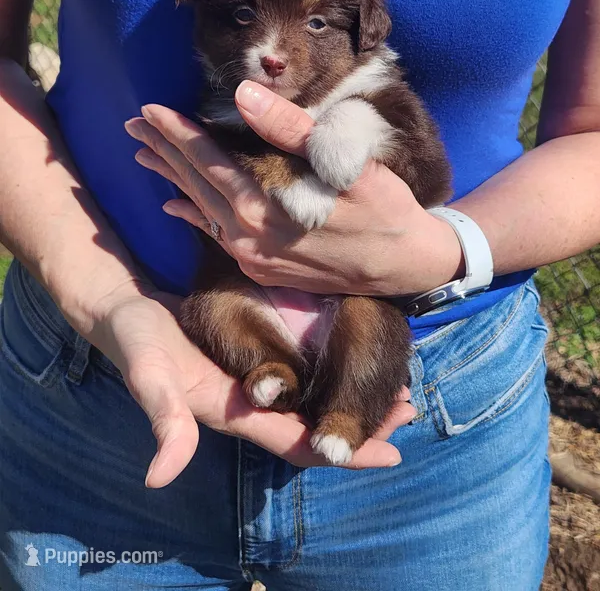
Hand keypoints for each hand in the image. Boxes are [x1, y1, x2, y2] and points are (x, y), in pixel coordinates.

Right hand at [91, 287, 414, 486]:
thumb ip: (160, 415)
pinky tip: (346, 357)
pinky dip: (329, 374)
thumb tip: (159, 476)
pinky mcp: (248, 358)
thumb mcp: (147, 372)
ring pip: (310, 401)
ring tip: (392, 388)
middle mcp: (246, 404)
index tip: (393, 454)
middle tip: (407, 410)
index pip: (297, 444)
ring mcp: (248, 382)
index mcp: (232, 412)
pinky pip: (298, 376)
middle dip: (360, 426)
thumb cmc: (135, 339)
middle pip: (314, 425)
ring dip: (349, 400)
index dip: (343, 453)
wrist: (120, 312)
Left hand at [125, 81, 462, 295]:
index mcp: (265, 209)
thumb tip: (244, 94)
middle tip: (134, 125)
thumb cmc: (386, 210)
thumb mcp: (347, 165)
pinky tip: (175, 206)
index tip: (150, 108)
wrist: (408, 266)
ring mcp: (254, 258)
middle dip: (165, 151)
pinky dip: (194, 215)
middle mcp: (249, 238)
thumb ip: (291, 131)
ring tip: (145, 156)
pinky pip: (216, 236)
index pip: (210, 162)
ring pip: (201, 210)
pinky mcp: (263, 269)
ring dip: (174, 179)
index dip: (178, 132)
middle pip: (196, 185)